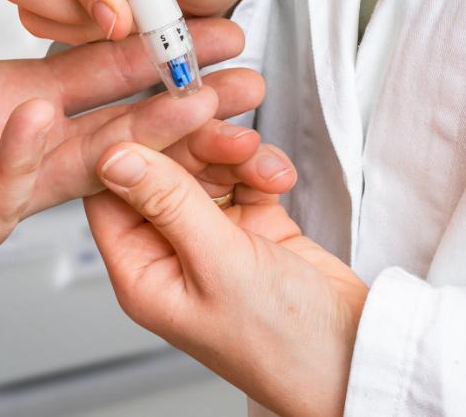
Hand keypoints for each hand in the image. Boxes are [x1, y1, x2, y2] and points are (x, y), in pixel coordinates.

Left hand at [87, 143, 368, 416]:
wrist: (354, 353)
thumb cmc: (283, 340)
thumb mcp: (220, 263)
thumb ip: (169, 202)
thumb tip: (115, 158)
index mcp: (144, 273)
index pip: (111, 193)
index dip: (133, 148)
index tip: (163, 112)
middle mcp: (172, 254)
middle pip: (164, 171)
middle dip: (199, 145)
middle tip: (234, 135)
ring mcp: (212, 239)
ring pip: (207, 168)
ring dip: (237, 156)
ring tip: (265, 165)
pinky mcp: (252, 228)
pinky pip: (243, 176)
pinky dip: (261, 170)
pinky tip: (279, 179)